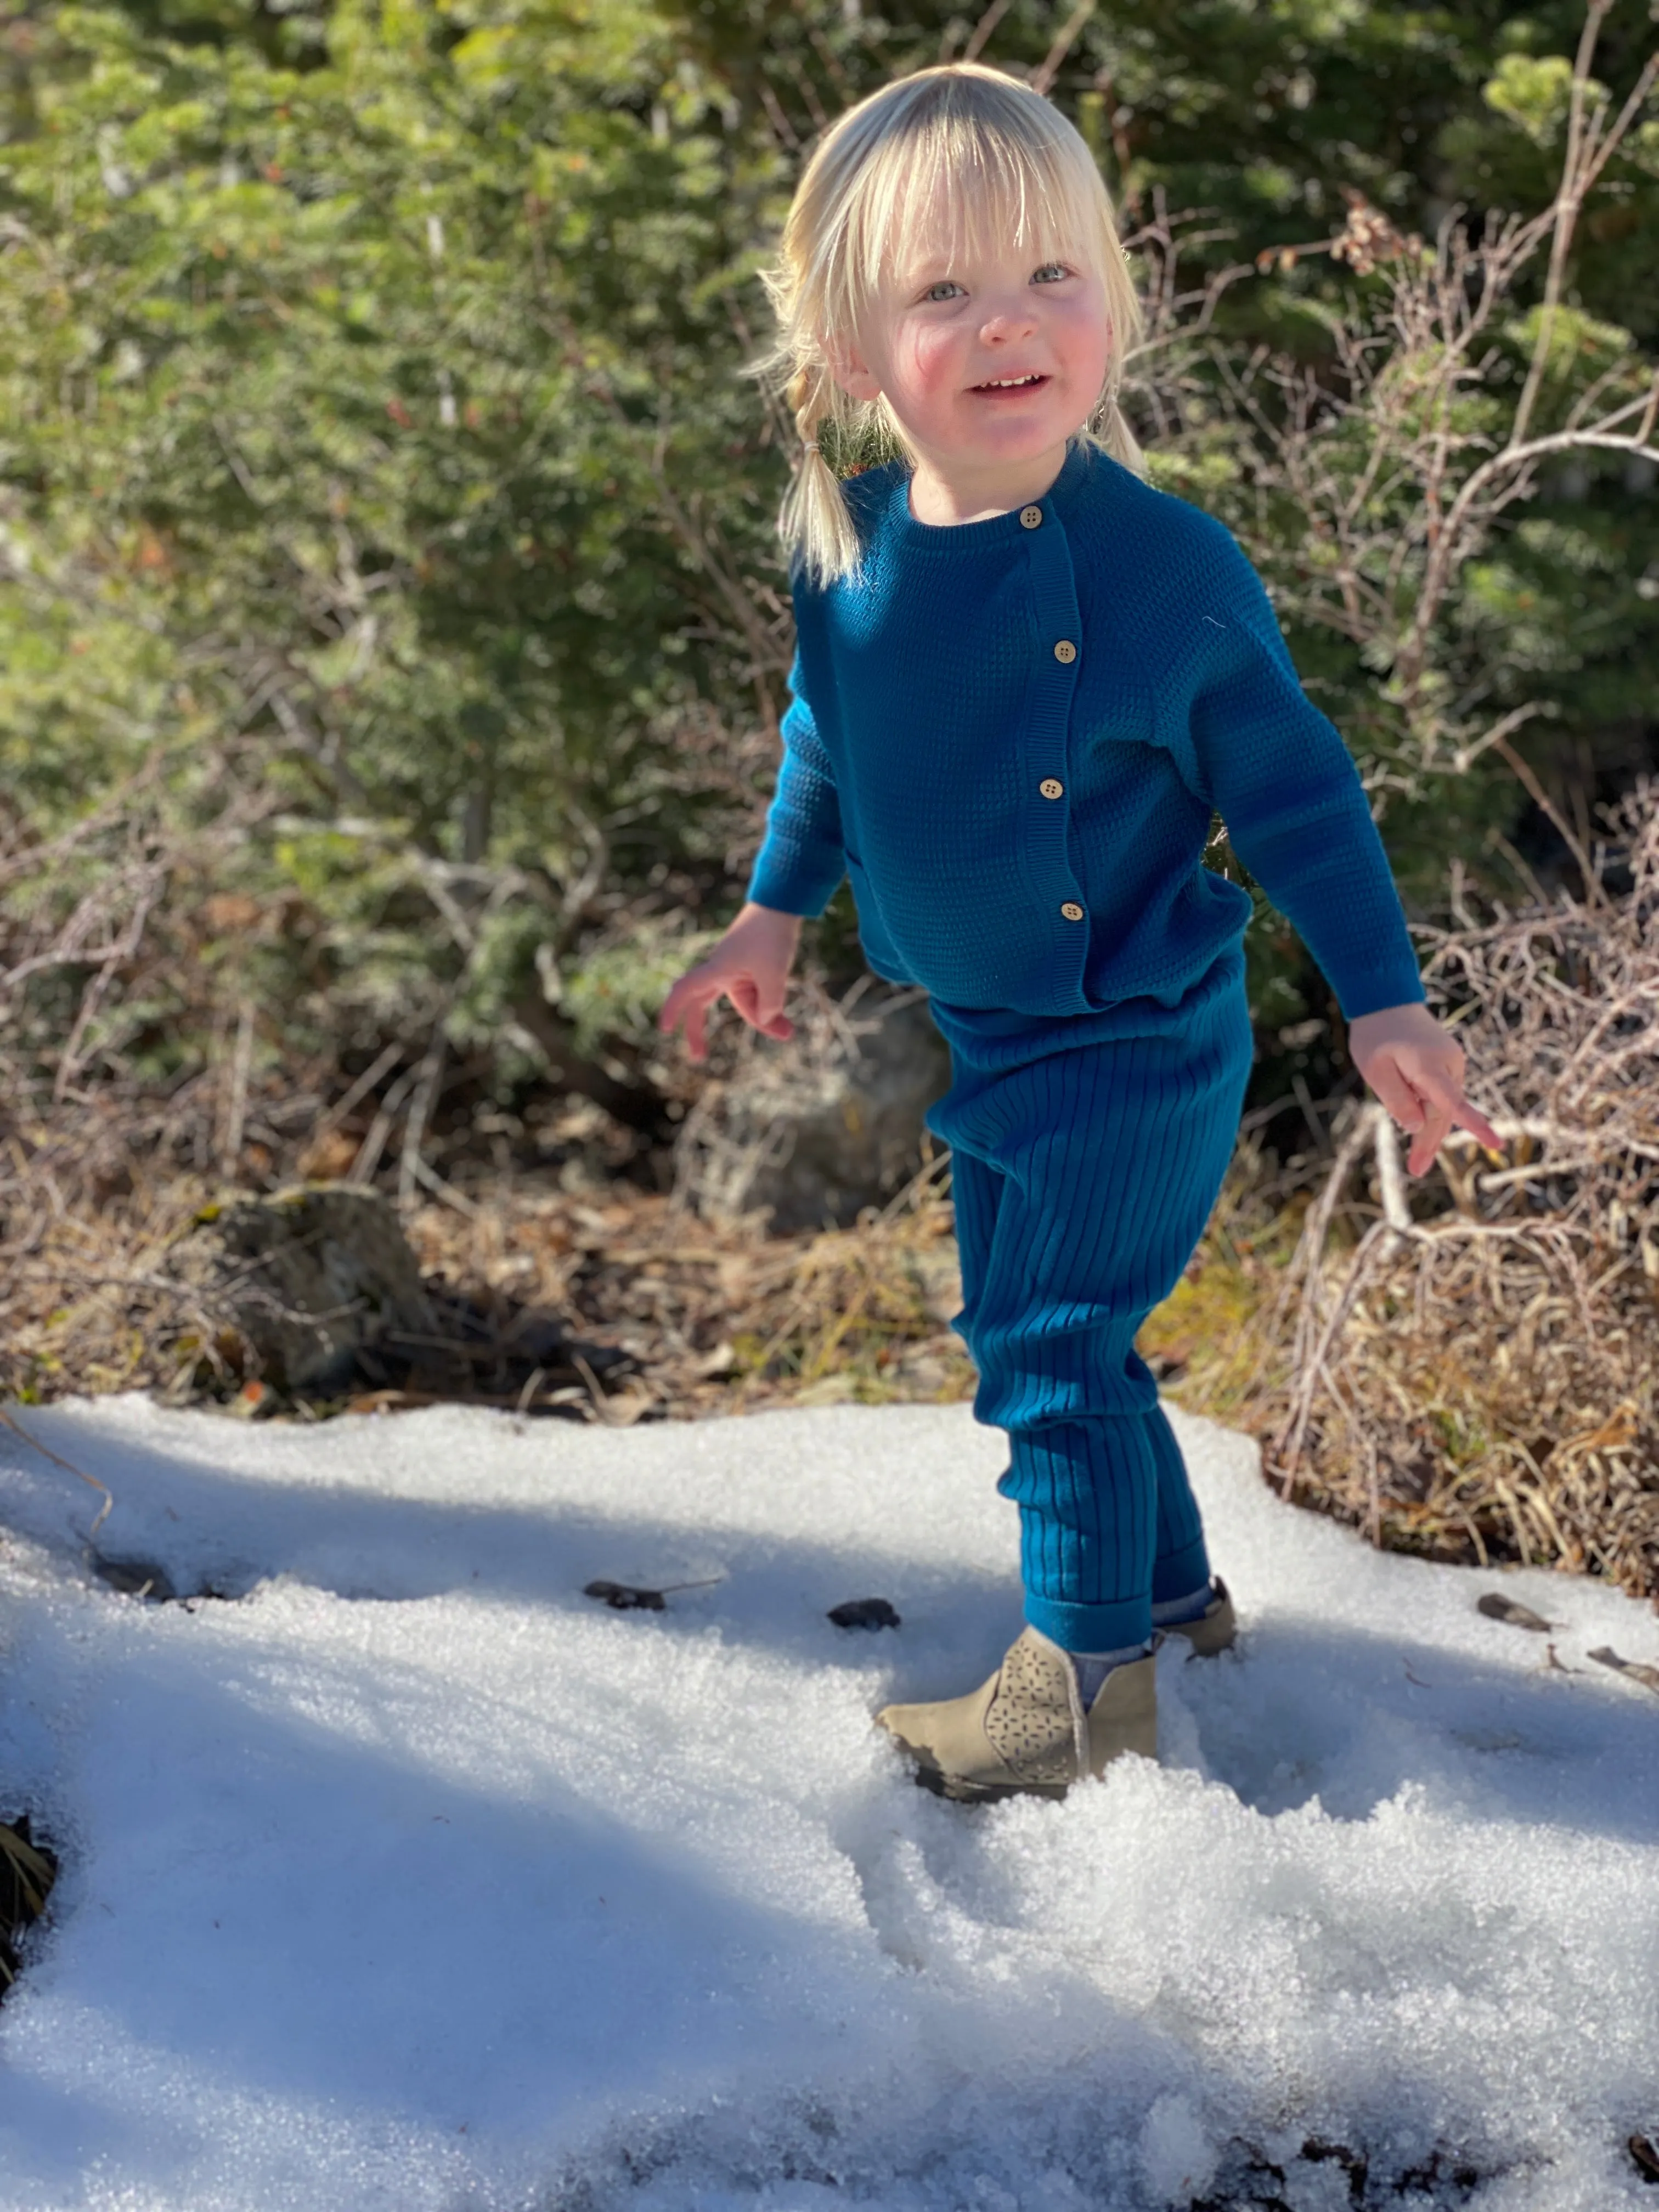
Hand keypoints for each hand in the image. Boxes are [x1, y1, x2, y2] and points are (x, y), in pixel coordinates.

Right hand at [658, 902, 802, 1063]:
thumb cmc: (772, 935)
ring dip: (763, 1019)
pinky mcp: (751, 967)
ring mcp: (736, 969)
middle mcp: (721, 970)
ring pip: (743, 1003)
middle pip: (702, 1005)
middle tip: (698, 1058)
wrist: (783, 903)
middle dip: (700, 1031)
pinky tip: (783, 1020)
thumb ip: (771, 1003)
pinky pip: (755, 993)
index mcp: (718, 969)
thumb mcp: (775, 974)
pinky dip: (767, 1006)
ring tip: (789, 1032)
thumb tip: (767, 1020)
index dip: (672, 1009)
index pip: (685, 991)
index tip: (665, 1029)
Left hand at [1348, 1001, 1502, 1177]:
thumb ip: (1396, 1099)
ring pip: (1444, 1108)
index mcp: (1430, 1065)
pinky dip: (1431, 1114)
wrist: (1386, 1000)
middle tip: (1415, 1171)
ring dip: (1430, 1133)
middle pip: (1443, 1113)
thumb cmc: (1376, 1034)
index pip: (1454, 1101)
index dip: (1474, 1125)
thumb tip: (1416, 1127)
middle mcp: (1449, 1064)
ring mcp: (1452, 1064)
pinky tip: (1417, 1128)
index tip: (1496, 1144)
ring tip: (1415, 1162)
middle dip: (1430, 1143)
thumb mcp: (1375, 1070)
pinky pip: (1442, 1097)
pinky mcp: (1449, 1065)